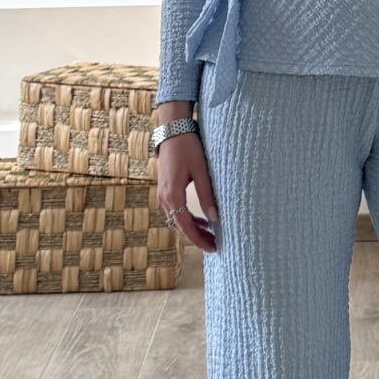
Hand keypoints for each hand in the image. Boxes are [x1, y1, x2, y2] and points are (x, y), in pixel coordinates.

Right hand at [156, 124, 217, 252]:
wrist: (173, 130)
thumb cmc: (188, 148)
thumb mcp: (201, 171)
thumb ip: (207, 195)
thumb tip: (215, 218)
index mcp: (172, 195)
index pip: (185, 226)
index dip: (199, 240)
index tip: (213, 248)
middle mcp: (164, 198)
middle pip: (179, 227)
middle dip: (196, 238)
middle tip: (215, 245)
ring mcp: (163, 194)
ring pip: (176, 221)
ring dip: (192, 229)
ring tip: (211, 234)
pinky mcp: (166, 190)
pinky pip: (175, 211)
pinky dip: (187, 219)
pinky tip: (202, 220)